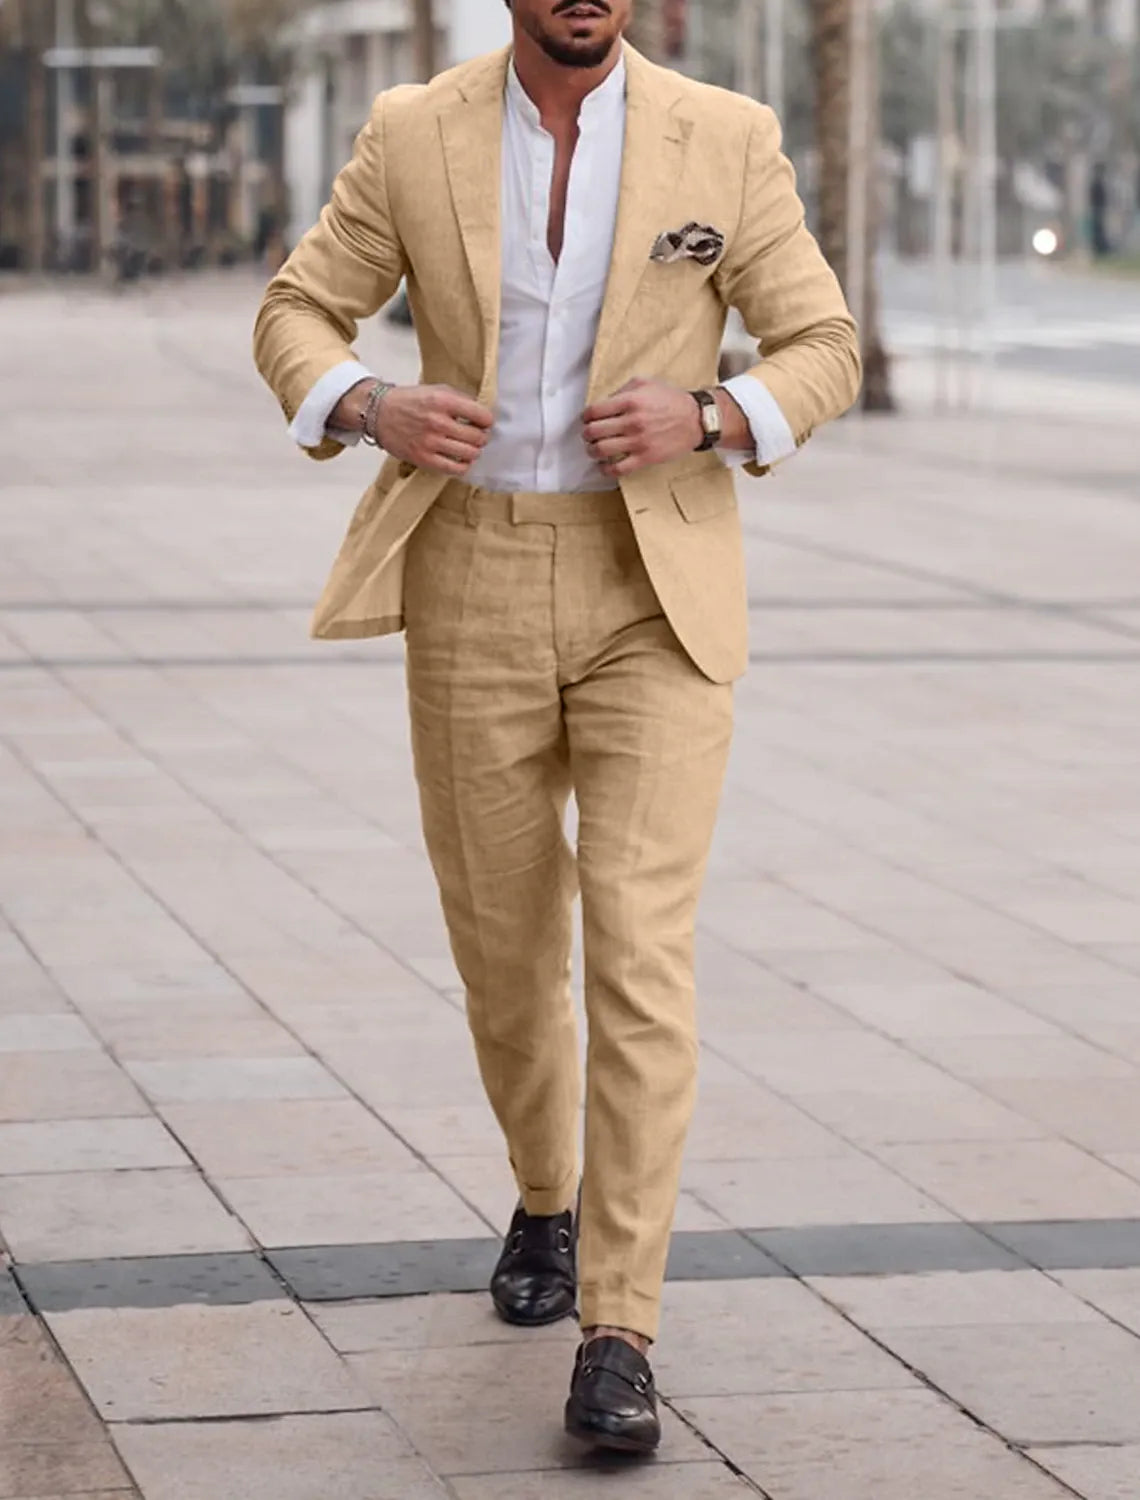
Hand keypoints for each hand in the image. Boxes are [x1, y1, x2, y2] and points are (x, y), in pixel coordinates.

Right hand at [332, 381, 493, 475]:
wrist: (379, 413)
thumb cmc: (409, 401)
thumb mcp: (435, 390)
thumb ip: (459, 400)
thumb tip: (482, 415)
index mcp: (443, 401)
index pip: (482, 415)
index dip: (487, 421)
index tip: (484, 422)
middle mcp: (438, 422)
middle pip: (478, 437)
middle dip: (482, 437)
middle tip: (477, 436)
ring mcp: (431, 442)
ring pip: (470, 454)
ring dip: (474, 451)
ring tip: (469, 447)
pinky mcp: (424, 459)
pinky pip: (455, 469)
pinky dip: (463, 466)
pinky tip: (461, 460)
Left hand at [581, 377, 703, 476]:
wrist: (696, 420)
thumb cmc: (671, 400)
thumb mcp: (646, 383)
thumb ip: (622, 390)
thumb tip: (604, 403)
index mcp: (630, 401)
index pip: (594, 411)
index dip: (586, 416)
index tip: (587, 419)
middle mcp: (632, 421)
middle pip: (593, 432)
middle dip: (587, 434)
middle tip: (589, 435)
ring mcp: (638, 442)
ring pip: (601, 451)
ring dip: (592, 451)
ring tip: (594, 449)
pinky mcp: (645, 458)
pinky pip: (617, 469)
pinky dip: (605, 469)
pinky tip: (604, 466)